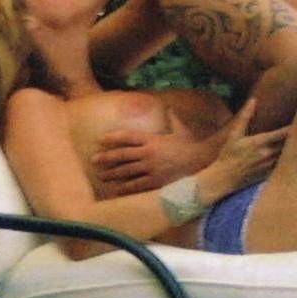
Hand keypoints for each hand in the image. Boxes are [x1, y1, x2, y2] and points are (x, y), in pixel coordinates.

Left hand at [92, 110, 211, 196]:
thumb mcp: (180, 129)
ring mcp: (152, 168)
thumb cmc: (190, 145)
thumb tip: (169, 108)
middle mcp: (149, 153)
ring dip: (112, 174)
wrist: (203, 161)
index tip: (100, 139)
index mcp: (153, 138)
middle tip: (94, 160)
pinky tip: (116, 189)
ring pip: (126, 171)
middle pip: (122, 155)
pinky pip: (136, 185)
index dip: (112, 138)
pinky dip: (124, 188)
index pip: (127, 137)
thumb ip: (171, 119)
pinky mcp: (156, 181)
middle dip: (106, 158)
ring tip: (101, 176)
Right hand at [210, 98, 289, 188]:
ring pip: (289, 156)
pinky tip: (296, 157)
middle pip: (290, 144)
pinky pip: (284, 167)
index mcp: (260, 142)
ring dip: (296, 149)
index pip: (283, 133)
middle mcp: (267, 154)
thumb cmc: (228, 155)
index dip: (294, 127)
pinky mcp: (270, 175)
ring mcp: (270, 166)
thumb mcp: (234, 135)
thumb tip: (253, 100)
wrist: (223, 178)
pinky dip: (291, 161)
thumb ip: (245, 117)